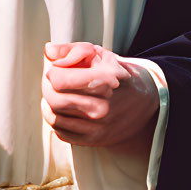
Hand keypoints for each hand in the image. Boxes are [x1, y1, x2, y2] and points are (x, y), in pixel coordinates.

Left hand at [41, 42, 157, 153]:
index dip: (52, 71)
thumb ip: (72, 50)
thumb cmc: (116, 74)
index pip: (59, 80)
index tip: (56, 68)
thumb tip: (49, 52)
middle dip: (47, 86)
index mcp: (104, 81)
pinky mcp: (94, 139)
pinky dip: (55, 119)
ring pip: (55, 116)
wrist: (143, 101)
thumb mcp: (99, 54)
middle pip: (54, 99)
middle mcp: (102, 107)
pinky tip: (61, 109)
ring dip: (48, 103)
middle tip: (51, 80)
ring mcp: (98, 126)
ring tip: (55, 93)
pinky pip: (61, 132)